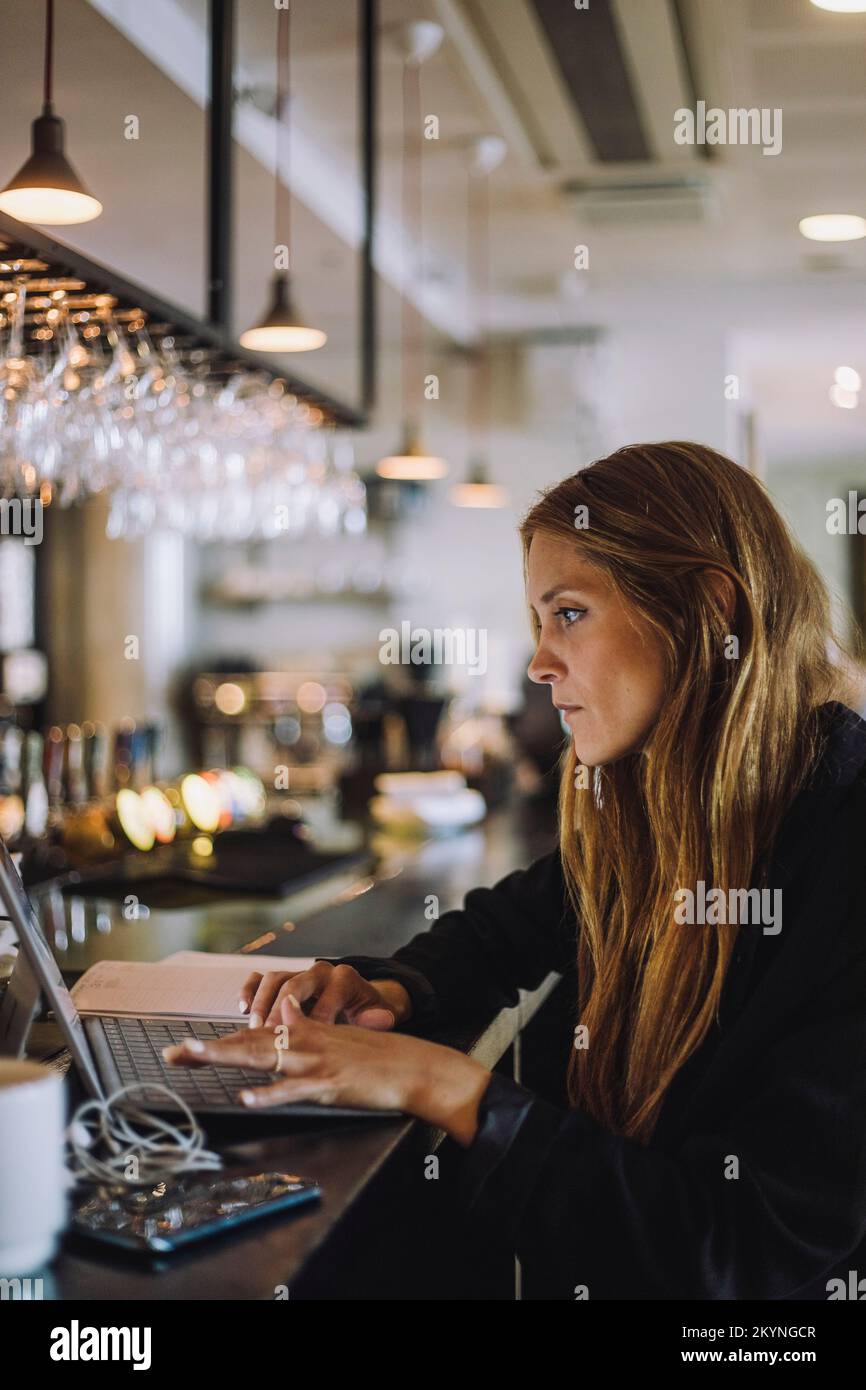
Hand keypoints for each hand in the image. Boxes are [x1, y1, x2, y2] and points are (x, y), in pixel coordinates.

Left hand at [164, 996, 491, 1144]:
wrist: (415, 1065)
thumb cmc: (378, 1055)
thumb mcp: (338, 1034)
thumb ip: (307, 1023)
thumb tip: (283, 1007)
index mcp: (306, 1033)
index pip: (255, 1033)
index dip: (220, 1040)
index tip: (186, 1047)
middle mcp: (306, 1042)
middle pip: (249, 1042)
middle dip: (208, 1048)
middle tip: (173, 1053)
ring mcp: (316, 1063)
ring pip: (263, 1057)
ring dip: (226, 1056)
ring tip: (193, 1057)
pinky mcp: (330, 1085)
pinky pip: (293, 1090)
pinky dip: (269, 1094)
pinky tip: (246, 1097)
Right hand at [239, 961, 408, 1030]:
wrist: (362, 999)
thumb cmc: (368, 1013)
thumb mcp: (378, 1016)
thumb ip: (379, 1019)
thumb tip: (382, 1020)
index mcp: (345, 979)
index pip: (328, 997)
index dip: (318, 1019)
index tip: (309, 1040)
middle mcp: (320, 971)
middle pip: (294, 984)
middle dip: (279, 1009)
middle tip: (268, 1033)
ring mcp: (299, 974)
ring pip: (274, 979)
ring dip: (261, 1003)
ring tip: (254, 1027)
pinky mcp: (283, 980)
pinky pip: (260, 978)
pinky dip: (250, 991)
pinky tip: (242, 1009)